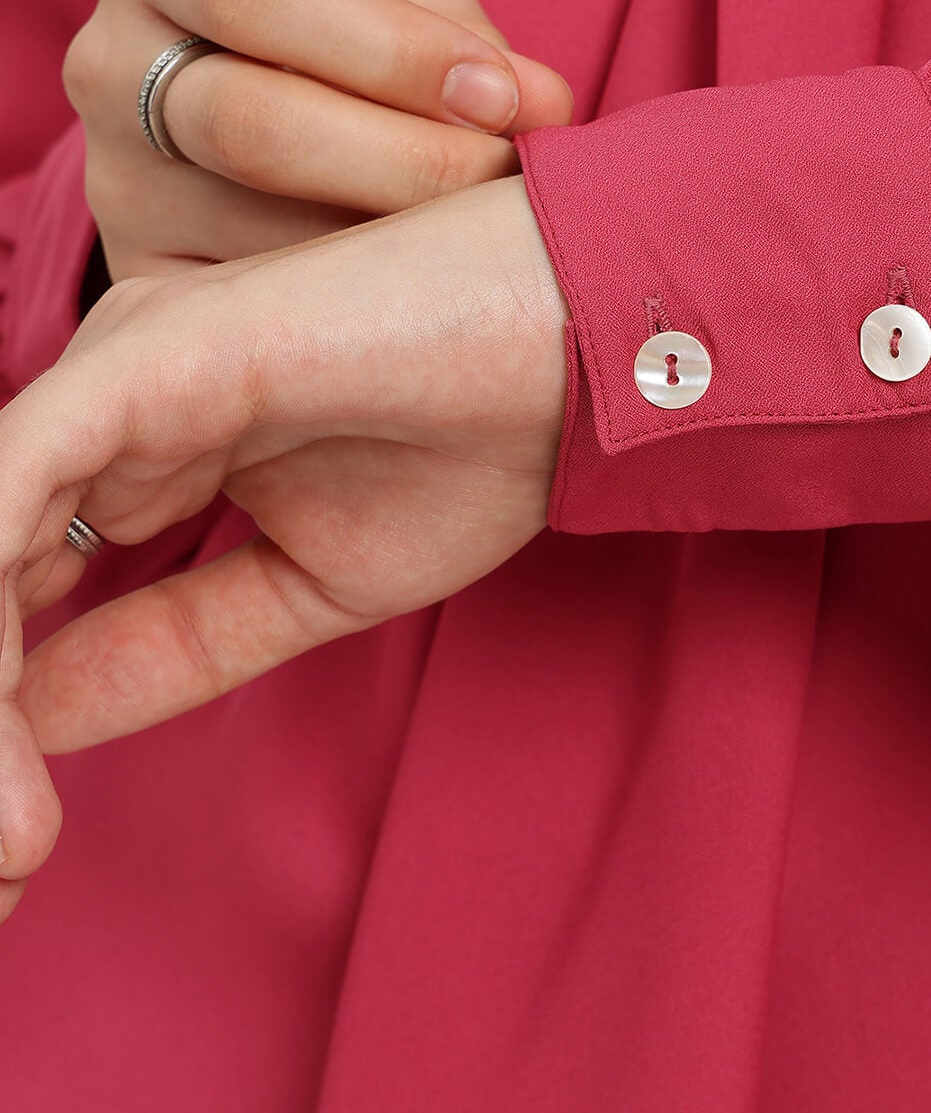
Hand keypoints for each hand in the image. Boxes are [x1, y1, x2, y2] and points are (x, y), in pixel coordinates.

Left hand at [0, 174, 568, 921]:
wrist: (591, 346)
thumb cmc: (482, 442)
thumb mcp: (312, 587)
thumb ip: (171, 642)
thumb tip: (36, 717)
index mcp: (154, 443)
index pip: (22, 586)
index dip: (9, 707)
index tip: (20, 847)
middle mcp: (118, 401)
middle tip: (10, 864)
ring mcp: (128, 371)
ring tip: (14, 832)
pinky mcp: (152, 352)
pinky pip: (14, 480)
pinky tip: (3, 694)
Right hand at [63, 0, 573, 280]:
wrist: (262, 127)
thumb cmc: (351, 39)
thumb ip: (463, 36)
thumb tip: (537, 106)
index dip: (387, 44)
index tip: (499, 96)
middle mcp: (108, 66)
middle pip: (250, 124)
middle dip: (412, 161)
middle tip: (515, 178)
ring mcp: (114, 186)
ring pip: (260, 236)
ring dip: (403, 248)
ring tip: (493, 237)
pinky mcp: (144, 289)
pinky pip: (257, 320)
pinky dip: (364, 312)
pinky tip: (434, 294)